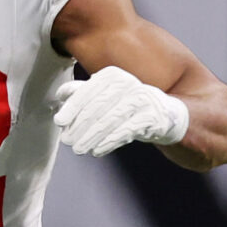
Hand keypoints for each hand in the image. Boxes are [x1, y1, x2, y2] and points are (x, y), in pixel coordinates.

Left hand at [50, 66, 187, 155]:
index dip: (72, 107)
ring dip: (92, 136)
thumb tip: (61, 94)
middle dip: (80, 125)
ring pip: (110, 120)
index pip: (88, 91)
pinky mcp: (152, 116)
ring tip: (79, 149)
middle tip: (67, 141)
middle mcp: (128, 83)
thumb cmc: (129, 106)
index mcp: (113, 76)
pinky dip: (110, 141)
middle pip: (98, 106)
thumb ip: (84, 93)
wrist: (166, 116)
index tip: (59, 122)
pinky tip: (97, 151)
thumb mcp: (106, 96)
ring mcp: (142, 99)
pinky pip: (127, 130)